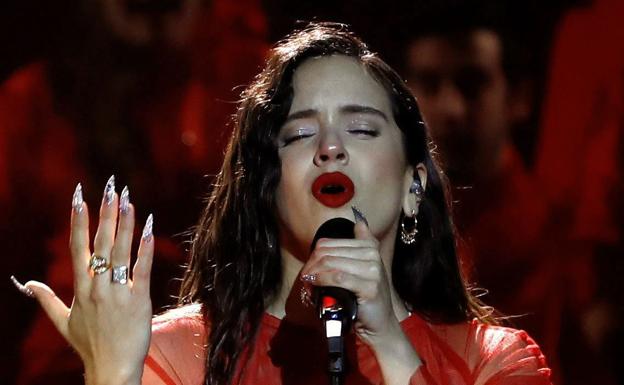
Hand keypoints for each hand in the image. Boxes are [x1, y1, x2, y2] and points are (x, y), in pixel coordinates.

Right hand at [12, 178, 153, 384]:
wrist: (111, 369)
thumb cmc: (89, 346)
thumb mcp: (63, 322)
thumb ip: (46, 300)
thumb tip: (27, 284)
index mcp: (80, 288)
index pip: (77, 247)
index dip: (78, 220)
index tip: (79, 196)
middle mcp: (97, 286)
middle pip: (100, 243)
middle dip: (105, 212)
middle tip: (111, 187)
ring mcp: (118, 292)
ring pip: (120, 251)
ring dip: (125, 223)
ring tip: (129, 199)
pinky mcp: (139, 299)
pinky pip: (142, 269)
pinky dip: (145, 247)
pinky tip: (149, 227)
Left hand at [300, 216, 421, 384]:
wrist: (380, 325)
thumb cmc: (365, 298)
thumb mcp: (364, 268)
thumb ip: (360, 244)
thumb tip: (359, 221)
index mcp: (370, 247)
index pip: (330, 243)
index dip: (314, 255)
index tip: (308, 269)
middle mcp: (372, 255)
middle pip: (328, 252)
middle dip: (311, 265)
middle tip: (305, 278)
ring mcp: (373, 270)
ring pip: (330, 263)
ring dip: (313, 274)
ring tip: (308, 284)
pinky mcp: (369, 287)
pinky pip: (337, 277)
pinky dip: (321, 280)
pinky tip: (314, 285)